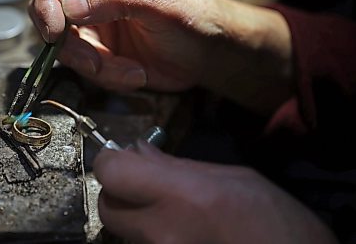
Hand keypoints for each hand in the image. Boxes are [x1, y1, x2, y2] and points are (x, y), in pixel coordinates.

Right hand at [30, 0, 292, 112]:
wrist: (212, 55)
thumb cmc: (195, 16)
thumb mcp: (158, 1)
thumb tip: (67, 7)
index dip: (47, 1)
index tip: (54, 31)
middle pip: (52, 14)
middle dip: (72, 45)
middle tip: (96, 63)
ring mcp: (96, 22)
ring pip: (68, 48)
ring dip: (96, 66)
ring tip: (131, 71)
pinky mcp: (101, 50)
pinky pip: (85, 68)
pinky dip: (107, 77)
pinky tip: (135, 74)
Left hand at [93, 141, 337, 243]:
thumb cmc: (277, 222)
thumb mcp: (235, 178)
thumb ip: (178, 166)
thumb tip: (140, 152)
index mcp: (181, 197)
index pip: (112, 173)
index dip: (111, 160)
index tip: (123, 156)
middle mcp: (160, 233)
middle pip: (107, 208)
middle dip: (117, 190)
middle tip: (144, 182)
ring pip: (124, 231)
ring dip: (135, 213)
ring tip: (169, 207)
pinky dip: (151, 233)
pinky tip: (179, 228)